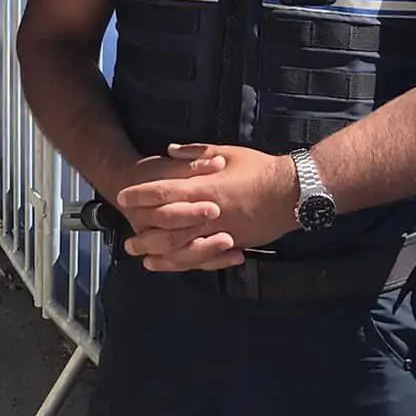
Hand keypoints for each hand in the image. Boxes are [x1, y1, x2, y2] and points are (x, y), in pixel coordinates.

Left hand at [115, 145, 300, 272]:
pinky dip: (185, 263)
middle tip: (128, 241)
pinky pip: (203, 259)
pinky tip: (175, 265)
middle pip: (166, 229)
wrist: (292, 192)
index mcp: (204, 188)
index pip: (163, 192)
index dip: (141, 194)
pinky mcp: (232, 244)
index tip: (123, 196)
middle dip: (144, 235)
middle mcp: (207, 214)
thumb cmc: (259, 169)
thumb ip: (196, 153)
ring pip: (182, 249)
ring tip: (143, 258)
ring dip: (159, 255)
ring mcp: (219, 233)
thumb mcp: (227, 152)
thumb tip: (170, 150)